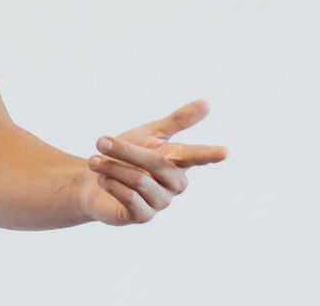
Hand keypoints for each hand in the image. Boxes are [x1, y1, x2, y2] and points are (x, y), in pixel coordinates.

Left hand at [78, 98, 226, 225]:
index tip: (225, 151)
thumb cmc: (126, 154)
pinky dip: (112, 184)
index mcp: (178, 161)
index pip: (195, 155)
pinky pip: (130, 198)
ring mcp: (161, 202)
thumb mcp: (149, 133)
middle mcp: (174, 184)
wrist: (94, 178)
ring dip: (112, 167)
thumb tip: (207, 103)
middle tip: (100, 140)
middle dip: (125, 150)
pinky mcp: (143, 216)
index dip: (209, 154)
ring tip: (94, 160)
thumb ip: (177, 121)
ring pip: (139, 181)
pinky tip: (102, 179)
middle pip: (155, 163)